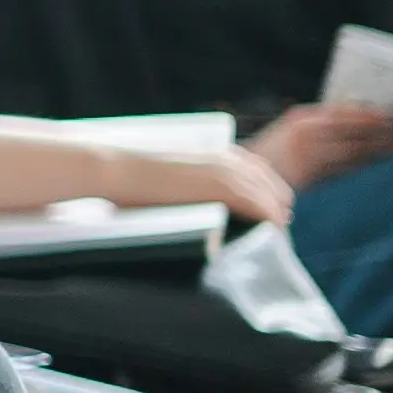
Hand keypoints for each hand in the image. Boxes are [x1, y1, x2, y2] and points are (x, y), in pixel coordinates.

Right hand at [125, 142, 294, 226]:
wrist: (116, 170)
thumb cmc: (129, 176)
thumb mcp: (169, 172)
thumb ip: (190, 181)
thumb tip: (190, 201)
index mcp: (217, 152)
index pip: (260, 172)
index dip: (266, 194)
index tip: (265, 216)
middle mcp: (229, 159)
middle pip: (272, 186)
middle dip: (276, 208)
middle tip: (274, 233)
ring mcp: (228, 173)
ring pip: (272, 199)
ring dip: (276, 219)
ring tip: (276, 240)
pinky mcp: (225, 190)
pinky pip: (263, 210)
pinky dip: (271, 224)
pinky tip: (272, 237)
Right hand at [247, 105, 392, 194]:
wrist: (239, 176)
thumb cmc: (270, 155)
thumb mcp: (290, 132)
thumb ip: (318, 126)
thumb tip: (354, 119)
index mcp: (301, 118)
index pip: (341, 112)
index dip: (367, 114)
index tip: (387, 115)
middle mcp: (304, 131)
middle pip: (350, 129)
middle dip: (377, 130)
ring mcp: (306, 151)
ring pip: (351, 147)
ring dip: (376, 147)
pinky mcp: (308, 172)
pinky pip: (343, 166)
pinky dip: (362, 162)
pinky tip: (376, 159)